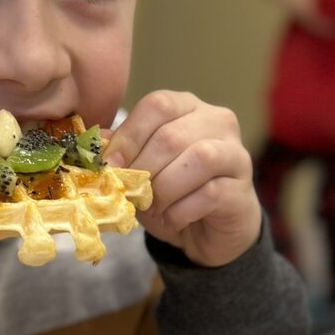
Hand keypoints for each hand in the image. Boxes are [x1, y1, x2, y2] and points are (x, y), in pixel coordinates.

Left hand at [105, 91, 260, 267]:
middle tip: (130, 194)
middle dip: (143, 169)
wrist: (210, 229)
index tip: (110, 165)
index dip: (129, 135)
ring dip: (164, 189)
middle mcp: (217, 121)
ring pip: (198, 159)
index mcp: (187, 107)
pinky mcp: (241, 187)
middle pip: (173, 136)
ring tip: (152, 208)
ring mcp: (235, 152)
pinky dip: (181, 211)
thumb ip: (121, 152)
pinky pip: (209, 193)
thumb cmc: (173, 192)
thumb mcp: (140, 169)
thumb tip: (93, 144)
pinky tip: (172, 219)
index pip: (157, 105)